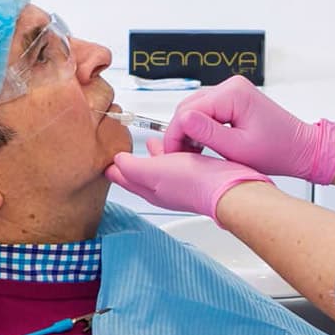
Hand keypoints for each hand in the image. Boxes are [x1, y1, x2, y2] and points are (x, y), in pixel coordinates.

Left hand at [106, 142, 274, 219]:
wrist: (229, 189)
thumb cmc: (194, 182)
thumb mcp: (154, 172)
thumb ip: (132, 167)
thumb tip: (116, 163)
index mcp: (151, 190)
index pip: (126, 179)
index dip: (115, 170)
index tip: (106, 162)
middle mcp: (166, 190)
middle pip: (142, 175)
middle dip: (133, 164)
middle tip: (124, 155)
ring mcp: (183, 184)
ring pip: (162, 168)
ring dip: (154, 156)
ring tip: (152, 144)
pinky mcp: (199, 176)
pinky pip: (179, 163)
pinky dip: (173, 154)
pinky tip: (178, 147)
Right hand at [160, 76, 334, 184]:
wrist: (300, 149)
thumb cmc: (279, 150)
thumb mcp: (239, 148)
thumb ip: (208, 134)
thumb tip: (181, 121)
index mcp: (234, 93)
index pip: (189, 111)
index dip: (176, 135)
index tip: (173, 156)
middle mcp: (231, 86)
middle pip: (188, 107)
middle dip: (180, 133)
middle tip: (179, 157)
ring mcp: (231, 91)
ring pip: (194, 109)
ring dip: (188, 131)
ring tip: (191, 153)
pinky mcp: (231, 100)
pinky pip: (205, 111)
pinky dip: (199, 127)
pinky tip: (201, 144)